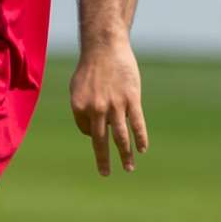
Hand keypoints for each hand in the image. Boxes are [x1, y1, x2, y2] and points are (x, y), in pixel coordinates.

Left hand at [69, 38, 147, 175]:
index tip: (100, 128)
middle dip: (103, 159)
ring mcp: (115, 105)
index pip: (86, 131)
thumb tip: (90, 129)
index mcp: (79, 107)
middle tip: (105, 174)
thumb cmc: (90, 68)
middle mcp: (96, 109)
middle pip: (101, 141)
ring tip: (128, 168)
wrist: (104, 47)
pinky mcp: (132, 100)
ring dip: (125, 155)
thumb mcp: (77, 88)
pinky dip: (140, 138)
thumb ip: (83, 109)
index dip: (93, 132)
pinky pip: (137, 124)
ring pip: (121, 136)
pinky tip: (142, 149)